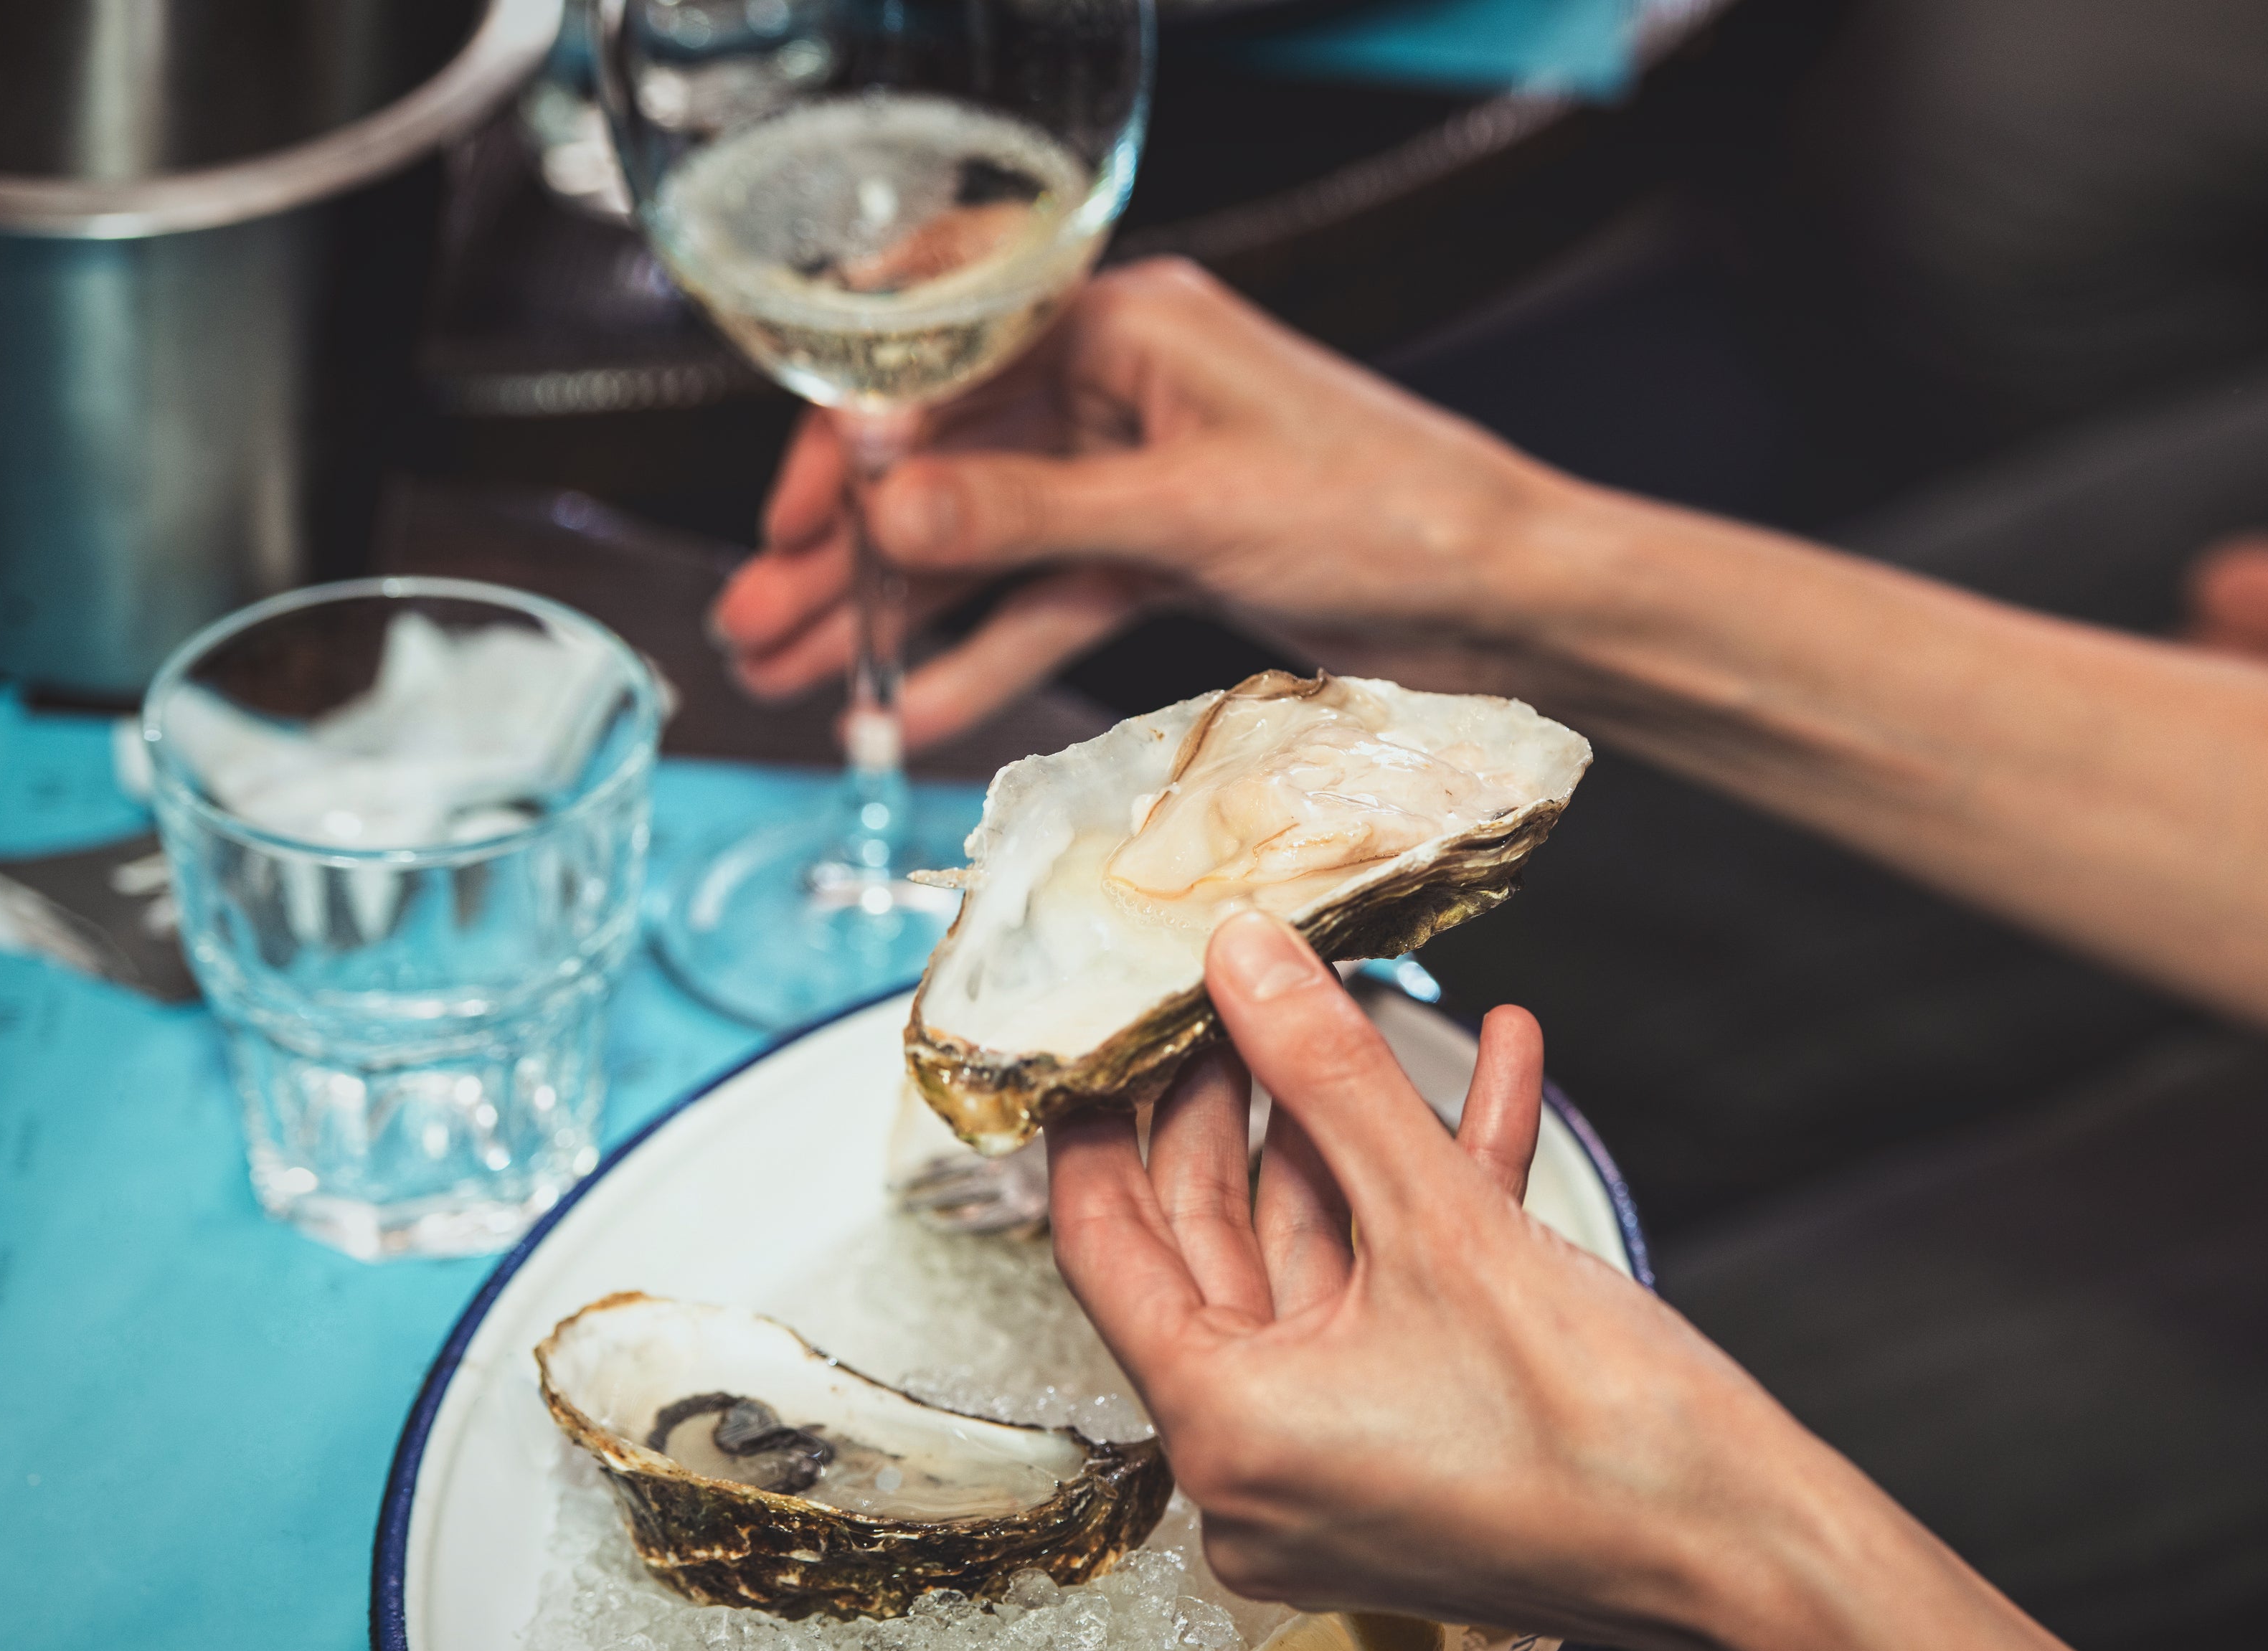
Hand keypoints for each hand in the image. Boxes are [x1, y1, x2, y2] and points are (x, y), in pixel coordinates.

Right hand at [709, 261, 1568, 748]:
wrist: (1509, 596)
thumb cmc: (1394, 513)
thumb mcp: (1191, 511)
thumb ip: (1029, 511)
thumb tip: (887, 512)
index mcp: (1127, 323)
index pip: (943, 349)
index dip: (854, 431)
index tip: (797, 514)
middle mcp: (1121, 384)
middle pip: (946, 458)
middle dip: (849, 544)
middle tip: (758, 620)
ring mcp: (1137, 471)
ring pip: (984, 539)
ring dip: (895, 610)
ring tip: (795, 674)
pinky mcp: (1164, 550)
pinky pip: (1047, 599)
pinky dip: (985, 653)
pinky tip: (911, 709)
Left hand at [1045, 909, 1809, 1644]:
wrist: (1752, 1552)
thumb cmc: (1599, 1431)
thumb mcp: (1443, 1219)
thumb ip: (1328, 1076)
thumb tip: (1245, 959)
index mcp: (1224, 1429)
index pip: (1105, 1247)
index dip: (1101, 1122)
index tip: (1106, 1032)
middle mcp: (1257, 1469)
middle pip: (1210, 1248)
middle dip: (1243, 1108)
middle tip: (1248, 997)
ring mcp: (1337, 1468)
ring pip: (1314, 1264)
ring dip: (1354, 1136)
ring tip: (1367, 1009)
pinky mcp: (1415, 1451)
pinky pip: (1393, 1303)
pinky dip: (1430, 1201)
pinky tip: (1493, 1080)